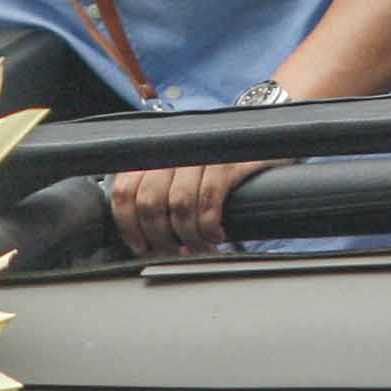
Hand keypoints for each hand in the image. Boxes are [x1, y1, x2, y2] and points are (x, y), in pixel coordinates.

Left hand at [108, 155, 278, 255]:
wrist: (266, 139)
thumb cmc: (219, 161)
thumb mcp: (182, 169)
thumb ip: (157, 189)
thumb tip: (143, 235)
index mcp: (154, 149)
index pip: (125, 190)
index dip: (129, 226)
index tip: (141, 246)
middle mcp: (173, 145)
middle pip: (150, 202)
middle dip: (161, 237)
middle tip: (175, 251)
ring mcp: (200, 151)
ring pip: (179, 205)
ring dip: (188, 237)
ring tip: (199, 247)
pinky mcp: (228, 160)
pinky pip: (209, 200)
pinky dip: (209, 226)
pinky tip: (216, 234)